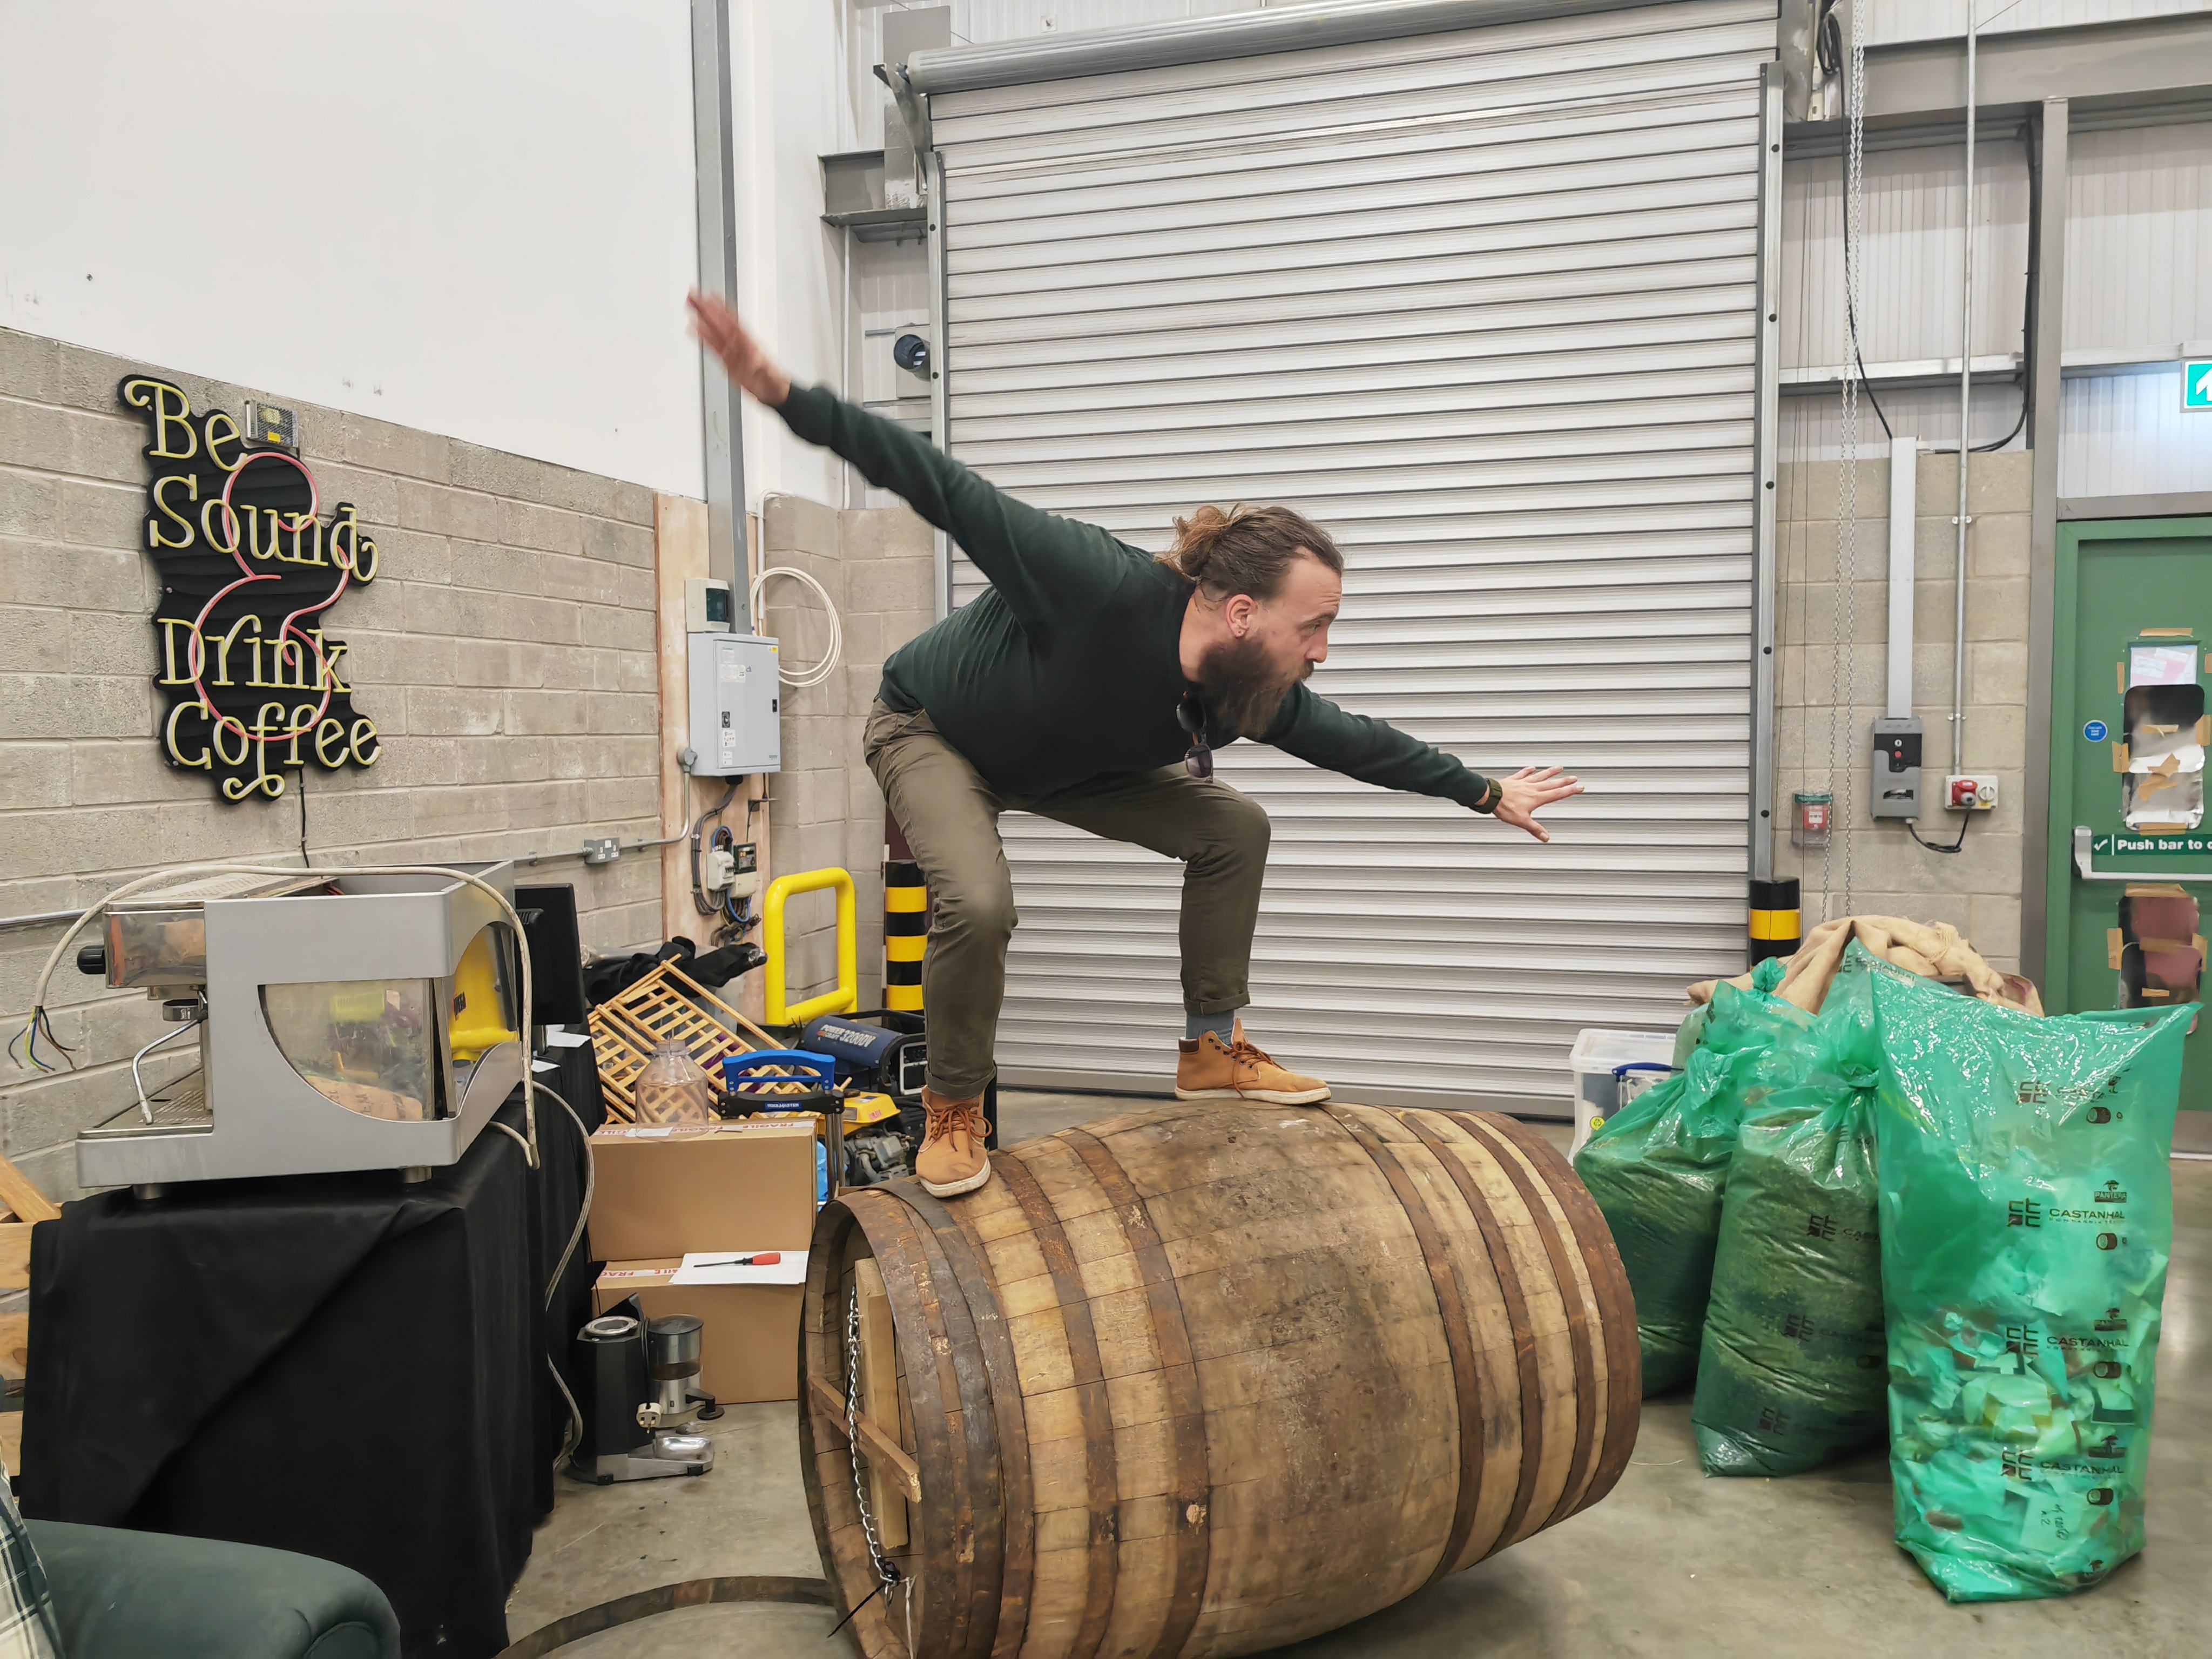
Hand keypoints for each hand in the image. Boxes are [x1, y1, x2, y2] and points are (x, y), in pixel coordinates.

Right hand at [687, 290, 790, 406]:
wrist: (771, 391)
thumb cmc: (773, 380)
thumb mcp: (769, 373)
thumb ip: (761, 364)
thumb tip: (755, 357)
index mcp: (749, 342)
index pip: (732, 322)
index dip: (721, 308)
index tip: (711, 295)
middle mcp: (738, 343)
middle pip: (719, 322)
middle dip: (706, 308)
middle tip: (694, 295)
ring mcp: (732, 350)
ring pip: (714, 330)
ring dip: (702, 317)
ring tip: (691, 305)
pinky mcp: (727, 359)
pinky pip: (713, 346)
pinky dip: (703, 336)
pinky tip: (695, 328)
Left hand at [1492, 765, 1581, 842]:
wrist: (1491, 796)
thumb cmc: (1505, 808)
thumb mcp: (1522, 821)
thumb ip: (1534, 828)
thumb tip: (1546, 837)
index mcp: (1536, 798)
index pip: (1557, 794)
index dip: (1570, 791)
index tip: (1579, 787)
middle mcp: (1532, 788)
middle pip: (1552, 784)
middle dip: (1564, 781)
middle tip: (1574, 777)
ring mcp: (1523, 783)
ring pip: (1540, 776)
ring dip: (1550, 772)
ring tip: (1559, 767)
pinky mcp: (1514, 780)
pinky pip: (1523, 774)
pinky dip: (1528, 771)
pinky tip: (1532, 768)